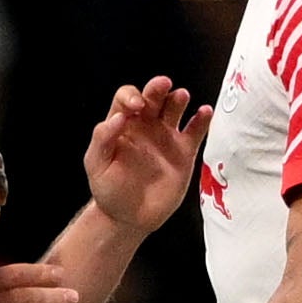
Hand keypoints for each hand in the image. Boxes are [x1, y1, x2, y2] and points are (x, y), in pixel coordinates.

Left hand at [85, 76, 213, 233]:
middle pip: (153, 98)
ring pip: (174, 109)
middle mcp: (145, 126)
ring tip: (181, 96)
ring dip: (178, 99)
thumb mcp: (96, 165)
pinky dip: (201, 120)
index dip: (131, 97)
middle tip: (162, 85)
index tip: (136, 107)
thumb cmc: (109, 190)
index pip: (126, 98)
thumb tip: (117, 118)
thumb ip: (102, 140)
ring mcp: (166, 137)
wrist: (129, 217)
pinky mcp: (184, 152)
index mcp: (122, 125)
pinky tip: (204, 112)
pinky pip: (195, 131)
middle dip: (157, 88)